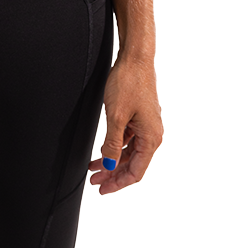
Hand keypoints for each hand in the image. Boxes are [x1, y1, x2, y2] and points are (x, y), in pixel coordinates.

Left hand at [88, 53, 162, 193]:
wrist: (135, 57)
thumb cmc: (129, 82)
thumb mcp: (115, 116)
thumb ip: (112, 144)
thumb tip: (109, 165)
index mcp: (151, 137)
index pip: (135, 172)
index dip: (118, 183)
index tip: (103, 189)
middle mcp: (152, 133)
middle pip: (132, 164)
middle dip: (113, 174)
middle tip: (95, 180)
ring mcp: (146, 125)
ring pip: (129, 151)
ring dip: (112, 160)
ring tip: (94, 167)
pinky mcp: (140, 116)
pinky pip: (128, 138)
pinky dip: (115, 146)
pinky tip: (103, 149)